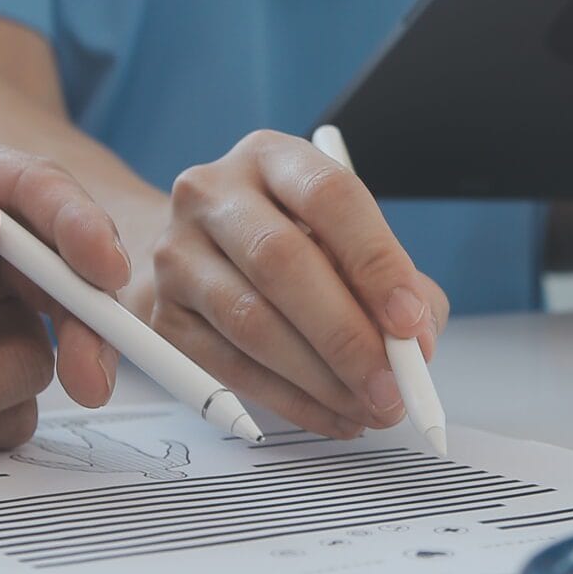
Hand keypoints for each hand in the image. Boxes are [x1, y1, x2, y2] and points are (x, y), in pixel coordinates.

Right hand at [143, 130, 446, 440]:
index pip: (329, 196)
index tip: (410, 321)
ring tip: (369, 408)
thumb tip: (412, 345)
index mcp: (271, 157)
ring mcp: (177, 253)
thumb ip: (397, 285)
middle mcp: (213, 193)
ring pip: (250, 320)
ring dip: (320, 378)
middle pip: (281, 261)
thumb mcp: (348, 241)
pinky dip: (290, 401)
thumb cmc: (292, 247)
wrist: (194, 257)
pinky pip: (228, 366)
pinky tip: (333, 416)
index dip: (375, 261)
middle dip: (346, 335)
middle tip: (392, 386)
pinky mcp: (160, 315)